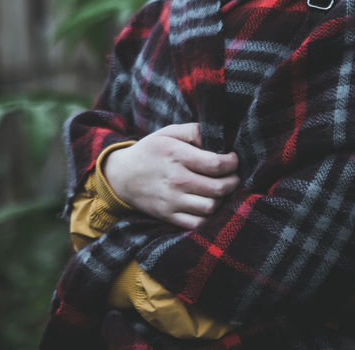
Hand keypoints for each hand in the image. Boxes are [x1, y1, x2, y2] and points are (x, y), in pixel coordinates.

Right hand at [101, 123, 239, 229]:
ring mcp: (172, 201)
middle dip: (233, 181)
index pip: (216, 164)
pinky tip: (208, 203)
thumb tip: (217, 136)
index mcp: (177, 156)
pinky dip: (208, 216)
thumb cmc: (149, 151)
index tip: (233, 159)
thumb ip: (193, 131)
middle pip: (219, 188)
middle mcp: (176, 180)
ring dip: (222, 199)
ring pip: (211, 207)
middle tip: (232, 176)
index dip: (232, 163)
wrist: (121, 176)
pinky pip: (197, 223)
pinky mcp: (168, 216)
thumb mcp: (168, 133)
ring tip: (220, 190)